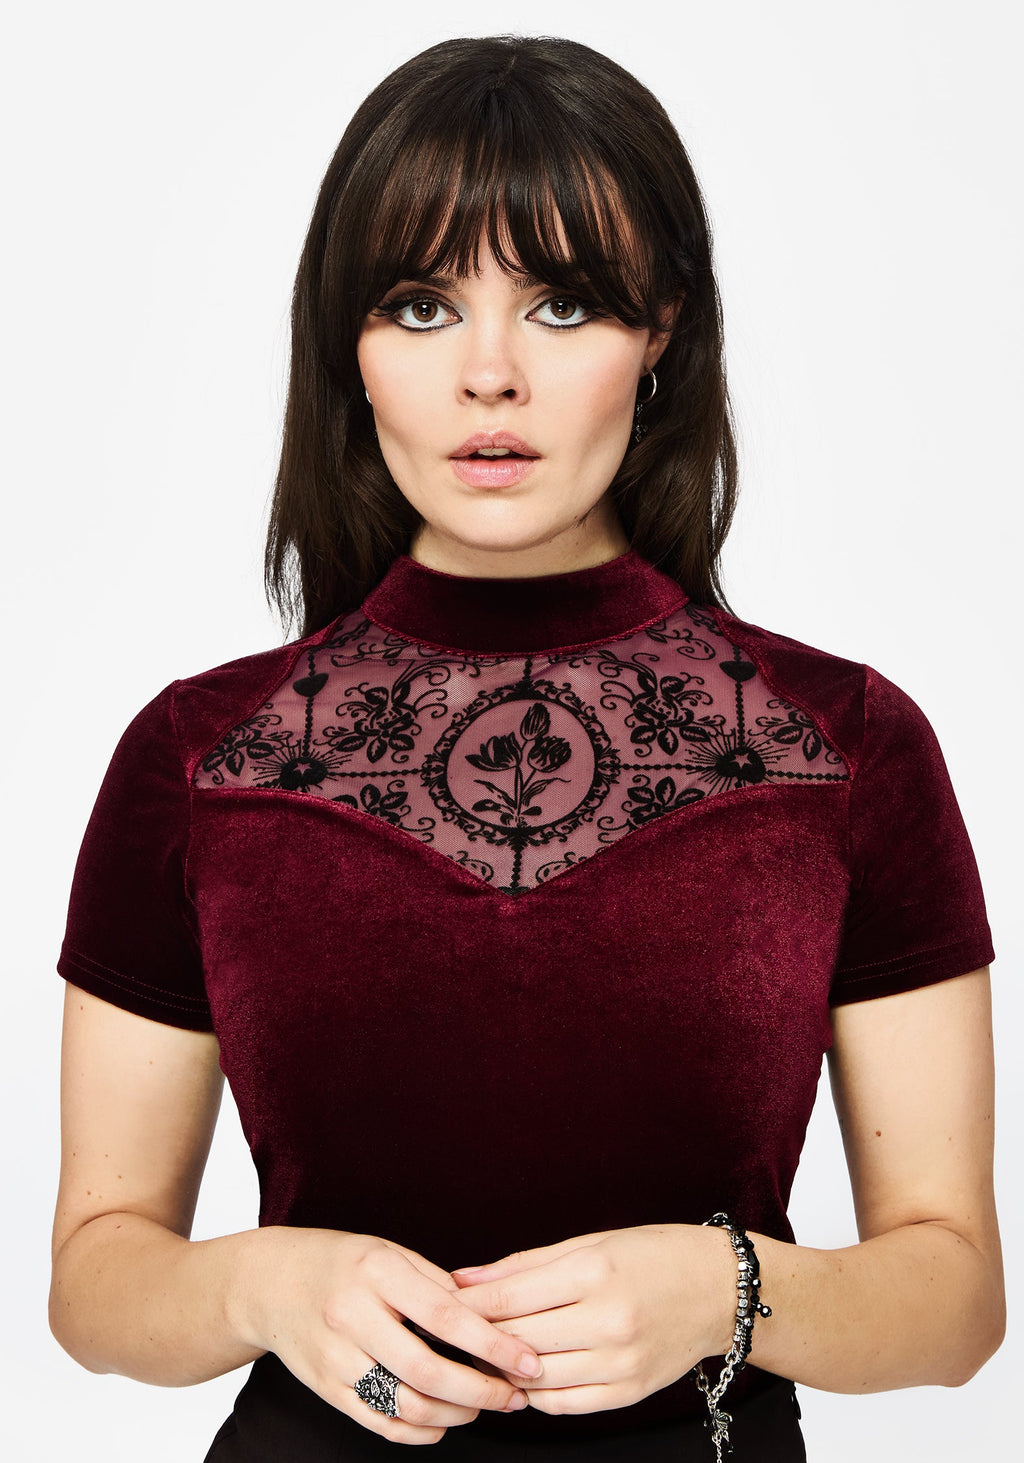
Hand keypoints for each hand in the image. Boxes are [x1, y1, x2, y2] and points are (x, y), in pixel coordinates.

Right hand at [236, 1228, 540, 1443]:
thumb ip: (434, 1283)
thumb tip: (488, 1316)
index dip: (493, 1344)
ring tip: (482, 1406)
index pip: (445, 1316)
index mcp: (377, 1271)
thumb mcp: (388, 1252)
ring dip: (455, 1415)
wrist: (268, 1283)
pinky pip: (380, 1422)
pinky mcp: (326, 1388)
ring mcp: (335, 1357)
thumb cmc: (341, 1261)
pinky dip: (419, 1431)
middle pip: (428, 1372)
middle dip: (481, 1391)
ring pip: (405, 1405)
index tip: (528, 1360)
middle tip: (514, 1395)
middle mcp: (353, 1316)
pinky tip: (443, 1421)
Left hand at [450, 1224, 735, 1414]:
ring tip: (483, 1356)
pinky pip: (564, 1404)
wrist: (719, 1289)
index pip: (511, 1298)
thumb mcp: (589, 1243)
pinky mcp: (630, 1392)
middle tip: (451, 1334)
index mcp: (594, 1272)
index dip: (469, 1305)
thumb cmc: (651, 1255)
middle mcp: (608, 1319)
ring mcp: (621, 1361)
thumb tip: (464, 1279)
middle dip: (479, 1339)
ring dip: (503, 1370)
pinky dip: (536, 1394)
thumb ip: (523, 1265)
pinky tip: (525, 1376)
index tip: (441, 1303)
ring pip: (537, 1377)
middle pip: (519, 1340)